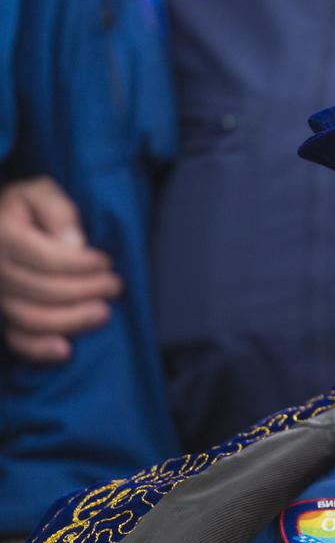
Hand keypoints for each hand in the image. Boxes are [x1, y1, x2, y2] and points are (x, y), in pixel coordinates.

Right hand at [0, 177, 119, 360]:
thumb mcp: (41, 192)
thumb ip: (57, 211)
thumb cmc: (28, 206)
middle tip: (115, 285)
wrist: (4, 222)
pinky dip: (40, 349)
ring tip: (105, 312)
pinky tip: (67, 350)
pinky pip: (17, 339)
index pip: (44, 258)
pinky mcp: (4, 314)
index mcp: (4, 236)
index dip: (80, 264)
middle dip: (86, 290)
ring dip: (73, 319)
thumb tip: (74, 243)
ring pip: (31, 317)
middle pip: (42, 290)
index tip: (106, 262)